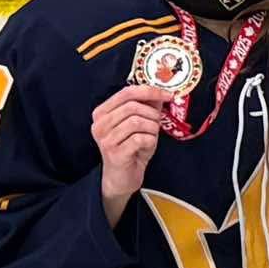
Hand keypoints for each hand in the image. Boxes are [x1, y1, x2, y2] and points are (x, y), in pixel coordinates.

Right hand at [92, 86, 170, 214]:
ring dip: (152, 129)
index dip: (150, 91)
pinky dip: (150, 141)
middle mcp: (100, 124)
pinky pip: (140, 139)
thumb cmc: (131, 148)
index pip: (127, 92)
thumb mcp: (140, 123)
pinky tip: (146, 147)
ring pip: (137, 122)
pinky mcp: (114, 153)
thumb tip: (161, 90)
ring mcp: (105, 139)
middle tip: (156, 124)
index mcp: (102, 112)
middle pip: (133, 106)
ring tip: (150, 137)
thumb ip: (148, 105)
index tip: (168, 95)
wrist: (122, 177)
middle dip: (152, 114)